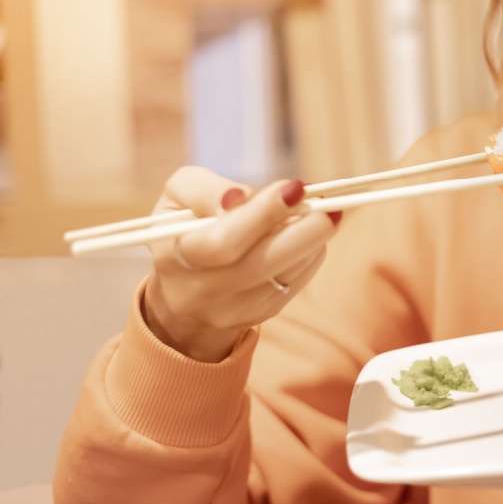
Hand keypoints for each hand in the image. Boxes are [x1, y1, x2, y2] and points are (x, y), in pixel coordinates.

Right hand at [142, 166, 341, 362]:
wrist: (184, 284)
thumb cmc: (185, 227)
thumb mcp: (180, 196)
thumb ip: (206, 190)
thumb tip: (242, 197)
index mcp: (174, 256)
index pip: (222, 241)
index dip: (262, 214)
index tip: (295, 188)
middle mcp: (199, 292)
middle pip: (260, 265)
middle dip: (302, 231)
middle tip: (327, 204)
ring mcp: (230, 310)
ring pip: (284, 275)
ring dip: (311, 241)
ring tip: (322, 212)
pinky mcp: (258, 315)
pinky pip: (294, 283)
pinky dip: (310, 255)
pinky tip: (309, 235)